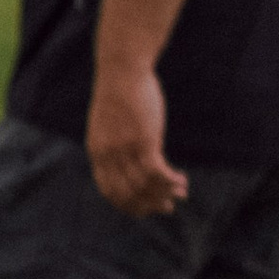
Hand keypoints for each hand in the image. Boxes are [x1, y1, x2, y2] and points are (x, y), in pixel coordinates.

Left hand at [85, 64, 187, 217]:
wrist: (122, 69)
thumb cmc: (119, 92)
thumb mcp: (108, 122)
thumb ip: (112, 143)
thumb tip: (125, 156)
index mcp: (96, 152)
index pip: (109, 190)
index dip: (127, 204)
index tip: (143, 209)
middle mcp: (108, 155)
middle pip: (129, 193)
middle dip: (149, 206)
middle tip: (166, 208)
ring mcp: (126, 150)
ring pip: (146, 186)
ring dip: (165, 194)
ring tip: (180, 194)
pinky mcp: (144, 141)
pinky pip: (158, 173)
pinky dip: (171, 181)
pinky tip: (182, 181)